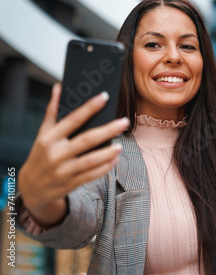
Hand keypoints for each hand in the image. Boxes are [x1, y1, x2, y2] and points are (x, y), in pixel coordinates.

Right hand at [18, 83, 129, 226]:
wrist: (30, 187)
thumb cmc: (41, 155)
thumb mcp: (43, 133)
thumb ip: (52, 111)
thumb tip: (59, 87)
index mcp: (49, 138)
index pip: (73, 119)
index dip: (89, 107)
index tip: (105, 96)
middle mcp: (56, 153)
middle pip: (87, 140)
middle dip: (108, 130)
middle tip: (125, 121)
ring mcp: (64, 170)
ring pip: (91, 160)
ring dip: (109, 152)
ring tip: (121, 144)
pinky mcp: (71, 183)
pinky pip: (92, 175)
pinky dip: (105, 167)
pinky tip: (115, 159)